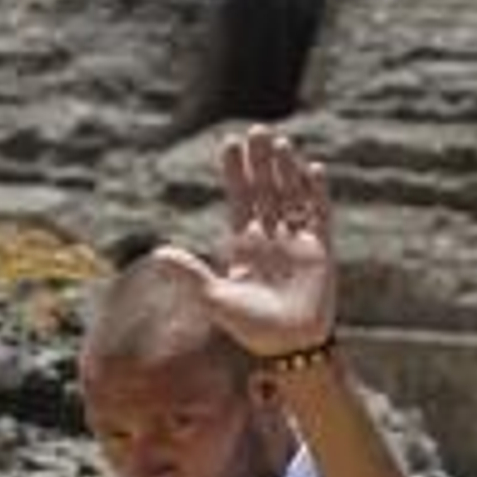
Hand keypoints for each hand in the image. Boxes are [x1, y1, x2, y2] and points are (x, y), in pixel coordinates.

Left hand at [153, 125, 335, 358]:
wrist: (288, 346)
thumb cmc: (249, 326)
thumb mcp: (213, 297)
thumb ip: (188, 274)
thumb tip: (157, 252)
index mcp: (243, 241)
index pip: (239, 196)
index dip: (235, 171)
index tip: (229, 142)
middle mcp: (270, 235)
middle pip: (266, 188)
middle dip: (261, 160)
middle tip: (257, 130)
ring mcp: (296, 239)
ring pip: (292, 194)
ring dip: (287, 169)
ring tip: (280, 142)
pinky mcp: (320, 248)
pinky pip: (319, 213)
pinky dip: (317, 192)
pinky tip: (313, 169)